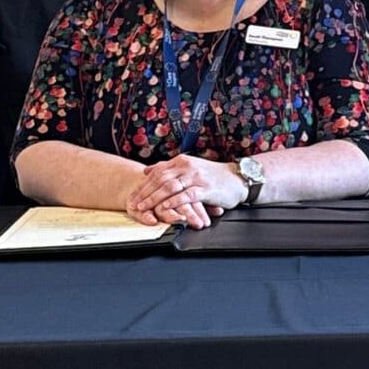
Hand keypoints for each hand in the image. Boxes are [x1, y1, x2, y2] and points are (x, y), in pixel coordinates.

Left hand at [125, 154, 245, 228]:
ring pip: (171, 187)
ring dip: (155, 198)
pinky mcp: (206, 188)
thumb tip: (147, 170)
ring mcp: (196, 177)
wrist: (237, 179)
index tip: (132, 196)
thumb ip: (168, 168)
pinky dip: (175, 201)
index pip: (157, 173)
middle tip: (133, 204)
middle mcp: (187, 167)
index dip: (143, 186)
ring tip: (144, 207)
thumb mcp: (189, 168)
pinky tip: (166, 207)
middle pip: (161, 179)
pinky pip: (187, 195)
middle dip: (145, 193)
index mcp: (181, 161)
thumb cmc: (213, 176)